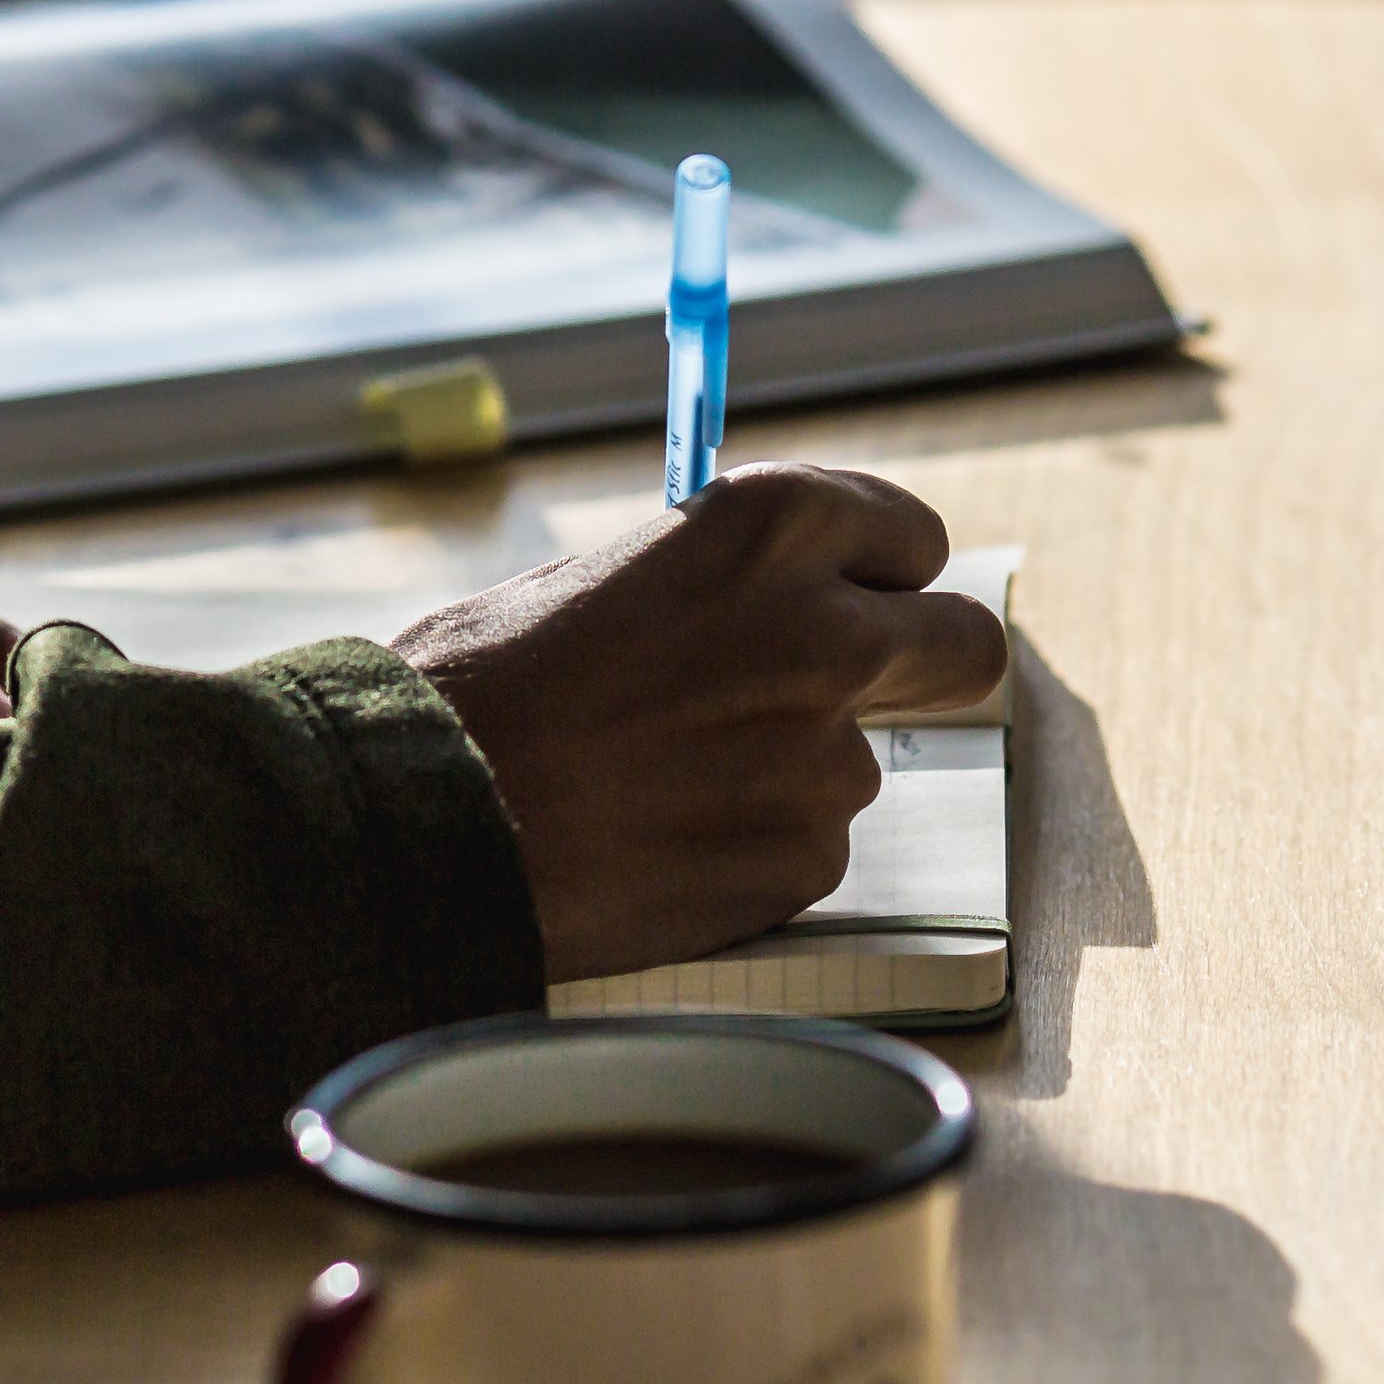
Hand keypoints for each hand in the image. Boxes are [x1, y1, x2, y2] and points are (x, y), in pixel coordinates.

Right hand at [398, 465, 1006, 982]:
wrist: (420, 816)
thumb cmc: (478, 685)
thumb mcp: (604, 578)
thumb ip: (718, 585)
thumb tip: (768, 604)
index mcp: (773, 524)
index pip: (914, 537)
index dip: (877, 575)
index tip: (852, 597)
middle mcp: (828, 630)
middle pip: (963, 647)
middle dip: (923, 668)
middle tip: (856, 693)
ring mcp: (827, 755)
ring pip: (854, 764)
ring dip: (786, 776)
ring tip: (659, 786)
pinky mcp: (805, 859)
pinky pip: (805, 851)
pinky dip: (748, 854)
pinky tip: (655, 844)